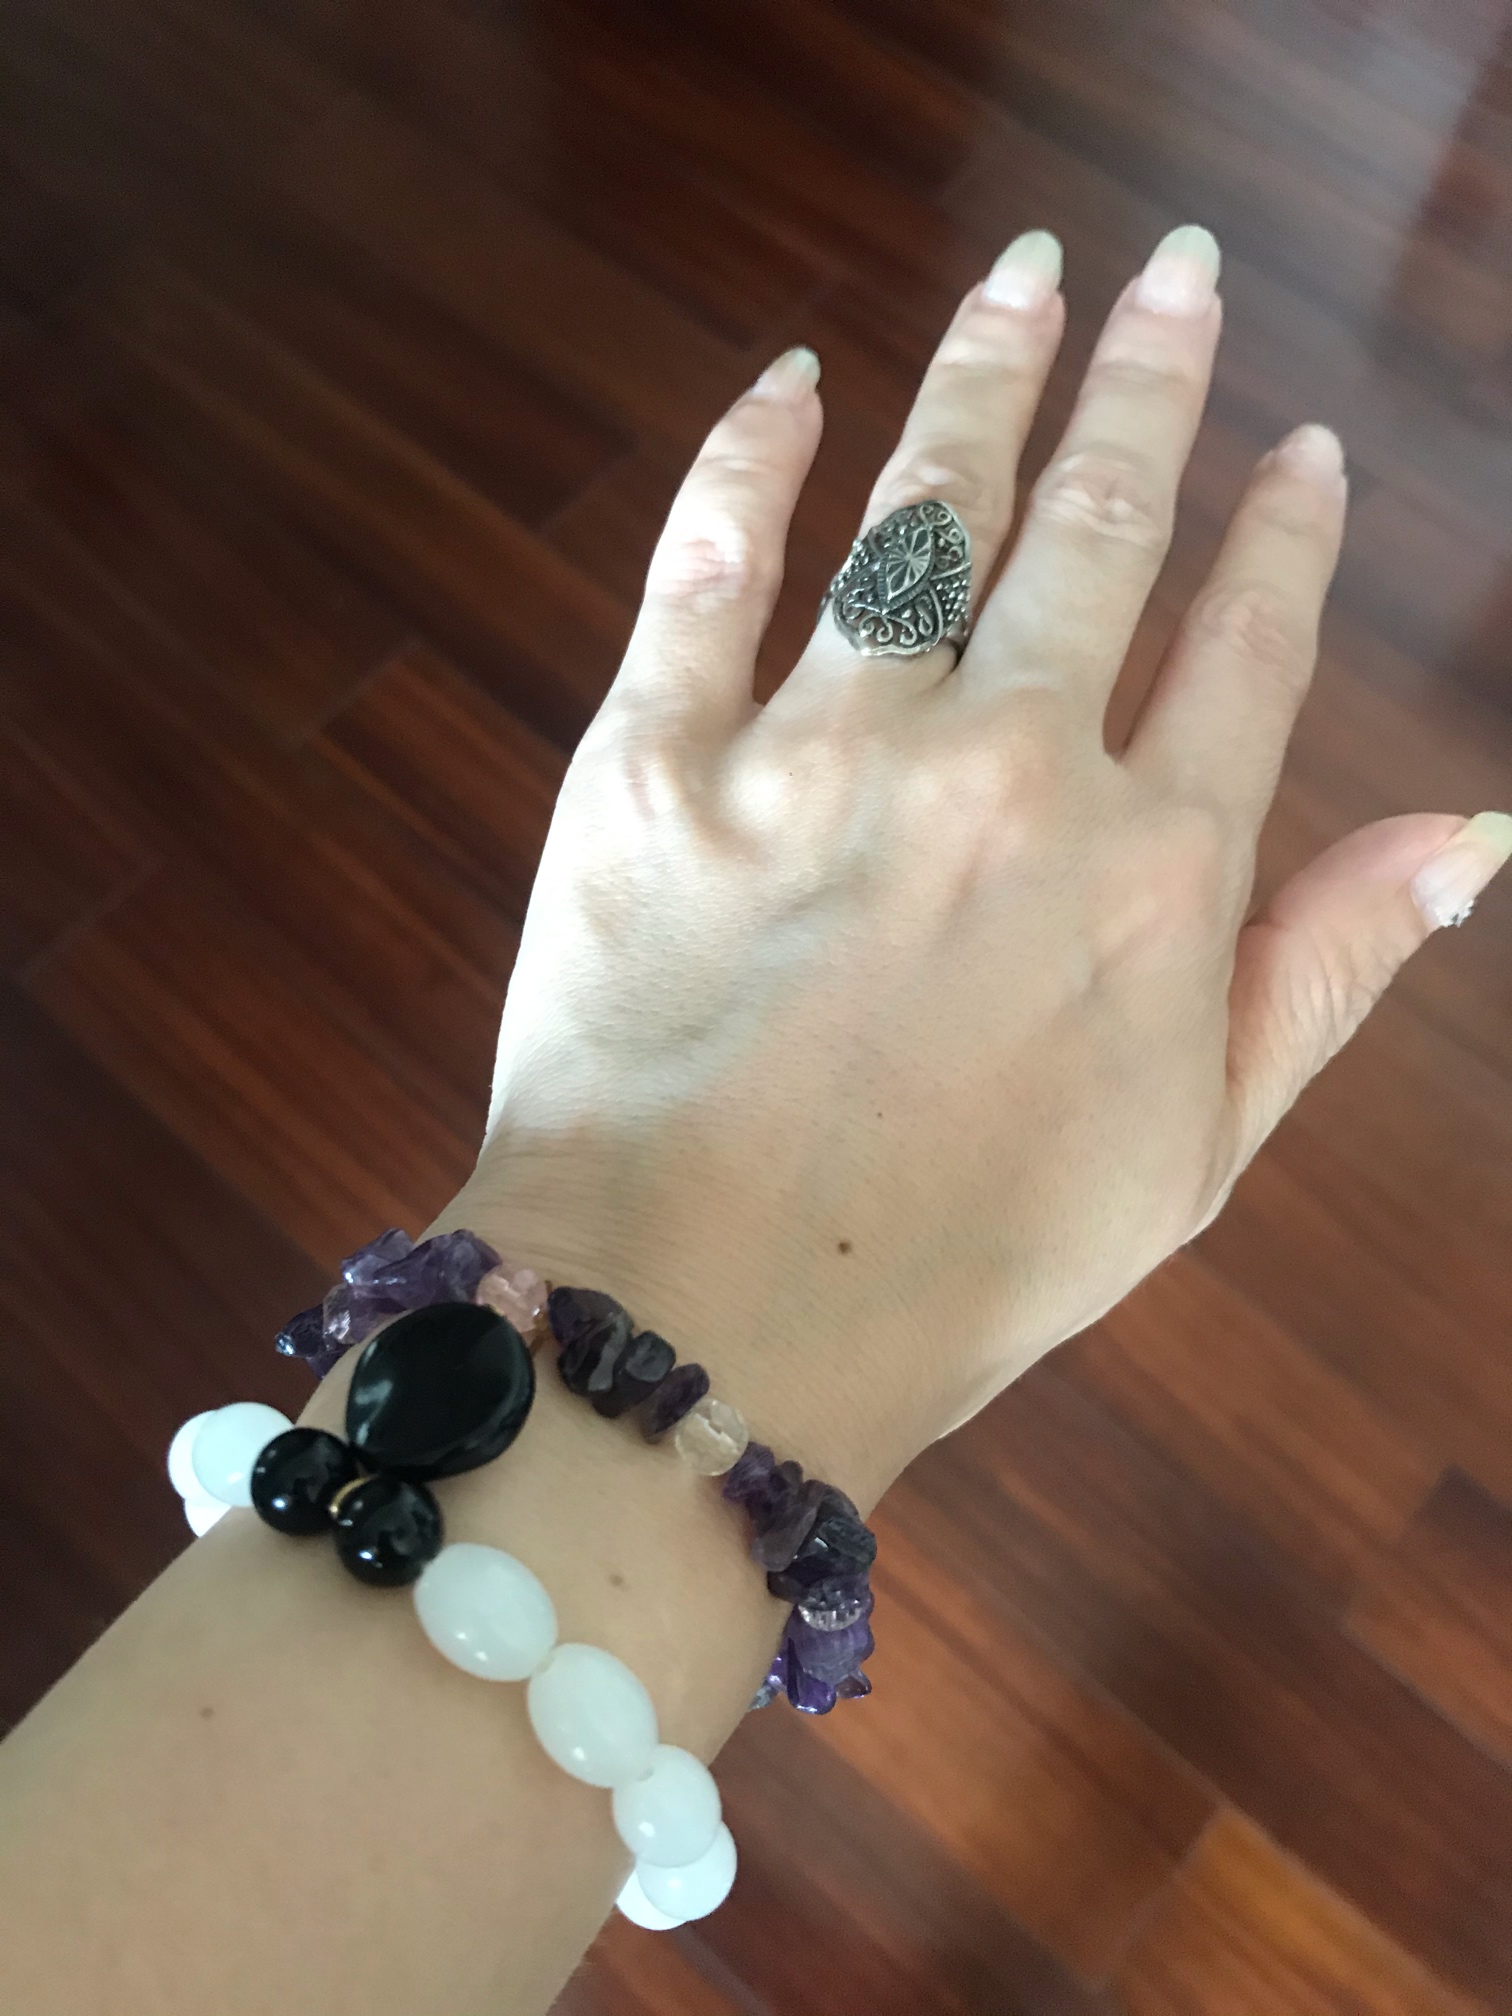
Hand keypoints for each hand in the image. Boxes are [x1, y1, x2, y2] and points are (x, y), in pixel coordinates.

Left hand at [440, 224, 1511, 1504]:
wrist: (700, 1329)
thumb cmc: (960, 1267)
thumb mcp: (1193, 1154)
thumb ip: (1326, 974)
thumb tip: (1472, 836)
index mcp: (1150, 871)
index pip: (1246, 648)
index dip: (1279, 536)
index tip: (1294, 452)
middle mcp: (1005, 773)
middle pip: (1102, 529)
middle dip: (1152, 387)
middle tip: (1177, 274)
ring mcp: (823, 753)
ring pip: (925, 507)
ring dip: (988, 375)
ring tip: (1031, 275)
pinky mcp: (656, 763)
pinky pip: (707, 563)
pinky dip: (750, 459)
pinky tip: (793, 382)